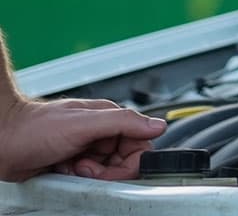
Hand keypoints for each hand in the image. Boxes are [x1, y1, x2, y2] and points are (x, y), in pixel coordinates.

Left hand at [0, 97, 166, 182]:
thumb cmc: (36, 127)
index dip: (129, 162)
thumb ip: (123, 122)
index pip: (139, 144)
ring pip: (104, 175)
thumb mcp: (84, 123)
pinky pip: (85, 183)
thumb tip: (158, 125)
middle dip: (105, 172)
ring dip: (88, 178)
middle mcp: (101, 134)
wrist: (2, 142)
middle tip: (84, 168)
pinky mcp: (72, 167)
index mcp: (110, 119)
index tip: (110, 168)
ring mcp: (86, 151)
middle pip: (123, 163)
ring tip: (71, 168)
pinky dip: (75, 183)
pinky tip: (63, 172)